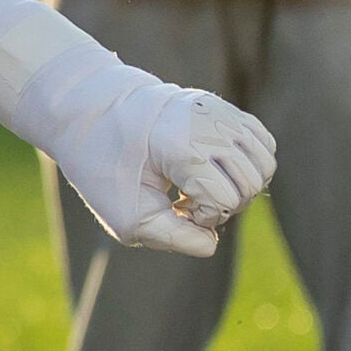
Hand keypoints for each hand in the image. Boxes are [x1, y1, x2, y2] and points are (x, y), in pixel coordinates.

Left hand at [43, 66, 276, 256]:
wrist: (85, 112)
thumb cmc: (102, 165)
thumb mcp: (127, 214)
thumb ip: (172, 237)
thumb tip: (211, 243)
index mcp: (184, 148)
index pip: (228, 198)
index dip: (206, 215)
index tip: (176, 208)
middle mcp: (209, 124)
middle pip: (253, 182)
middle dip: (226, 203)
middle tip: (186, 200)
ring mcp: (220, 111)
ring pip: (265, 163)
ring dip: (239, 184)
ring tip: (199, 184)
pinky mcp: (223, 107)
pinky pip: (262, 143)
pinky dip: (248, 164)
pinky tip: (209, 169)